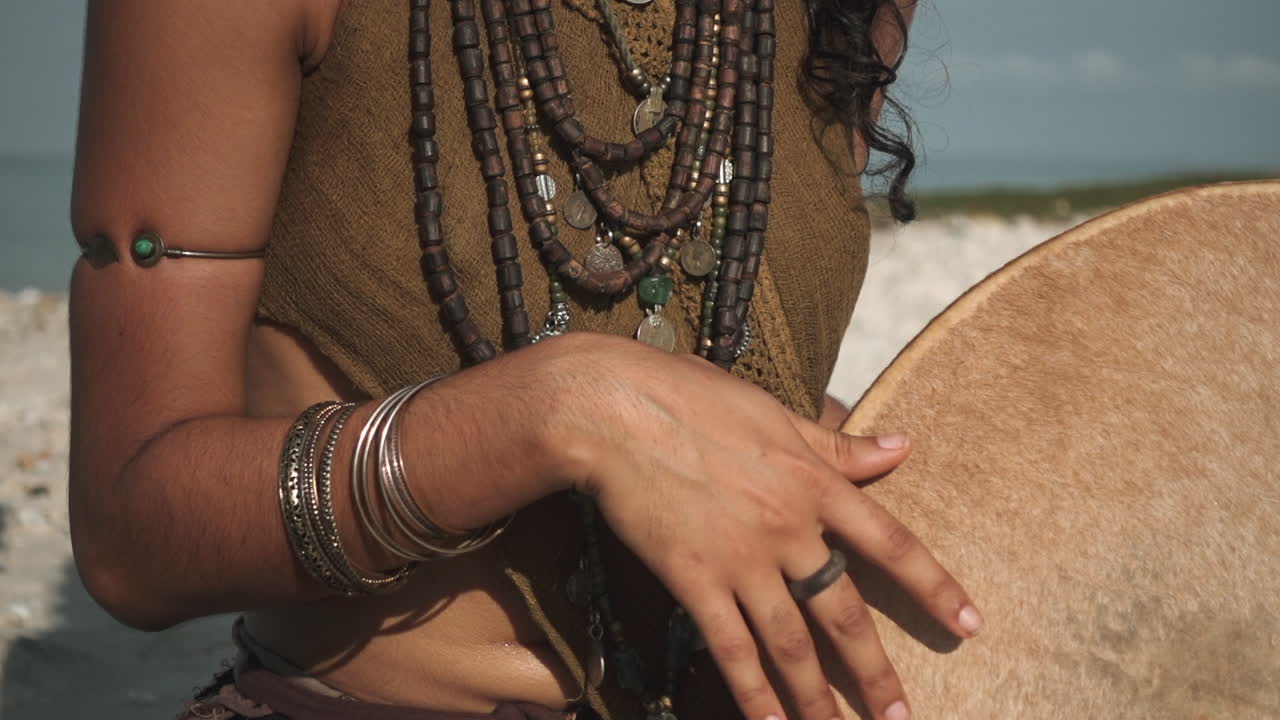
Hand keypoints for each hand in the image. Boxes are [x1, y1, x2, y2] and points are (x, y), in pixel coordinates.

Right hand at [546, 334, 980, 719]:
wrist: (615, 409)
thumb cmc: (693, 397)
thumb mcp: (775, 413)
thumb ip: (838, 444)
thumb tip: (902, 446)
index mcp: (816, 482)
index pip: (892, 544)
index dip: (935, 588)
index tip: (970, 625)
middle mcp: (790, 528)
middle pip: (845, 612)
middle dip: (875, 672)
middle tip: (900, 717)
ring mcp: (742, 558)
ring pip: (791, 643)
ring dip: (817, 699)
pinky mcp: (694, 578)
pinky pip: (730, 647)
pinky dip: (750, 692)